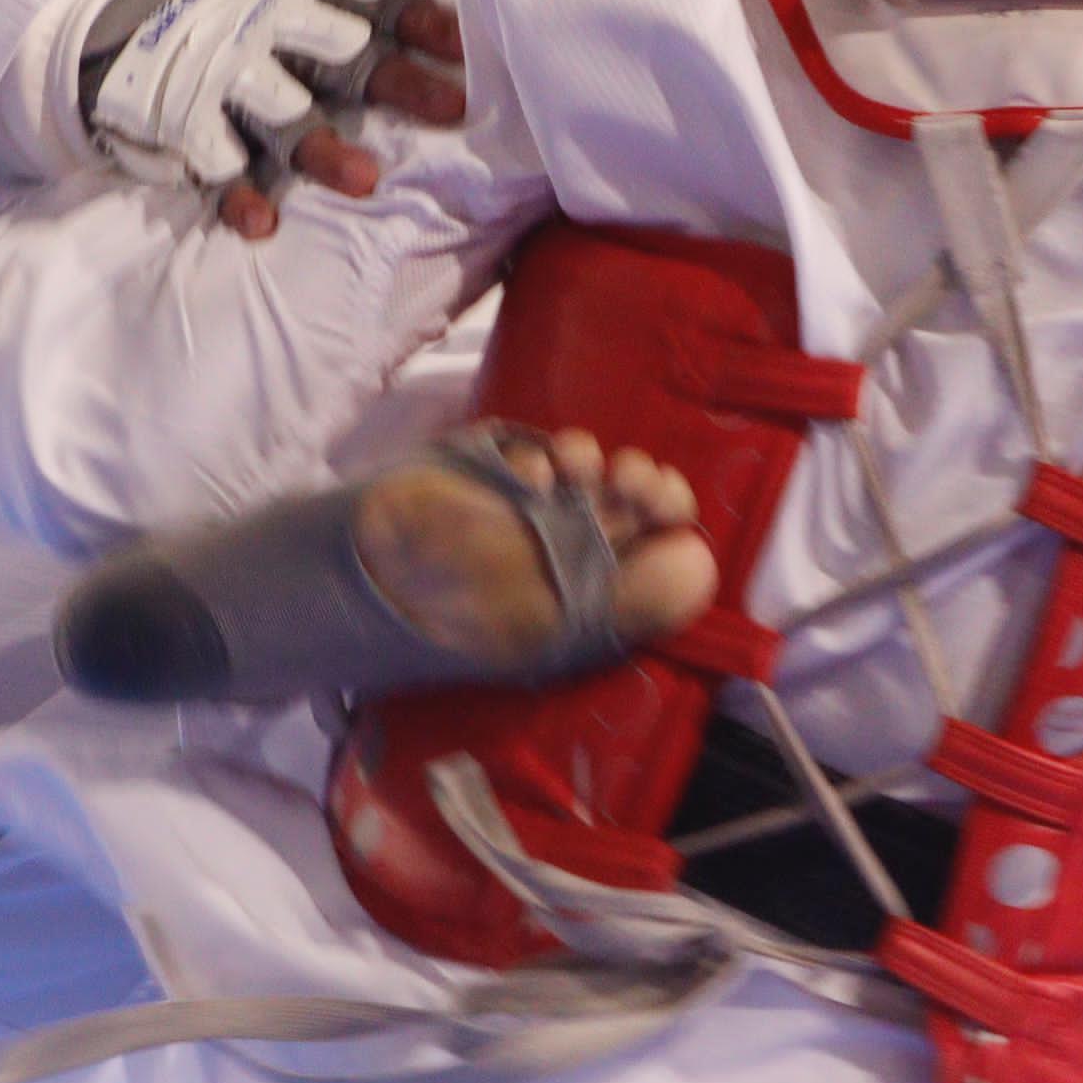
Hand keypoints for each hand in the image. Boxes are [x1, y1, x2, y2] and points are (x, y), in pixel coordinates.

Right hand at [84, 0, 467, 235]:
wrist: (132, 33)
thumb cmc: (256, 27)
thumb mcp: (305, 0)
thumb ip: (372, 12)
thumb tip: (471, 26)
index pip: (378, 3)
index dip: (426, 21)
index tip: (471, 45)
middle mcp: (271, 31)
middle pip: (343, 57)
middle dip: (398, 82)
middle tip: (455, 109)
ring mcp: (228, 79)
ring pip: (284, 115)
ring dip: (323, 147)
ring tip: (367, 182)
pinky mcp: (189, 125)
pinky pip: (217, 166)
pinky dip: (238, 196)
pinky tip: (263, 226)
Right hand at [352, 427, 715, 670]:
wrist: (380, 584)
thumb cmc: (468, 617)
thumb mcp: (562, 628)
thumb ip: (640, 600)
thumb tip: (702, 562)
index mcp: (596, 595)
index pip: (660, 547)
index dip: (671, 515)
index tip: (663, 507)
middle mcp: (573, 553)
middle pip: (637, 499)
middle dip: (643, 479)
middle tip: (629, 480)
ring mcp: (534, 516)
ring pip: (590, 467)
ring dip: (590, 457)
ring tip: (574, 473)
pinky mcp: (497, 483)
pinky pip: (536, 455)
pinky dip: (539, 457)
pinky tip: (529, 477)